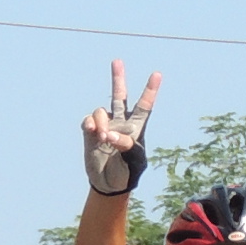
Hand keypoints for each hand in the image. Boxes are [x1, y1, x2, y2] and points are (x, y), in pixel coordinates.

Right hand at [82, 59, 160, 197]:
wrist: (108, 183)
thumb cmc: (127, 172)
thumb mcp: (134, 162)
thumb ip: (126, 146)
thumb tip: (110, 134)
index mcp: (137, 127)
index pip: (145, 106)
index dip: (150, 90)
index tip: (157, 74)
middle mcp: (120, 122)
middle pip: (120, 96)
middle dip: (118, 78)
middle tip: (117, 61)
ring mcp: (105, 126)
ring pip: (101, 111)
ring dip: (102, 122)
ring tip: (103, 137)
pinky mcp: (90, 132)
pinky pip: (88, 120)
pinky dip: (90, 124)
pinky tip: (92, 132)